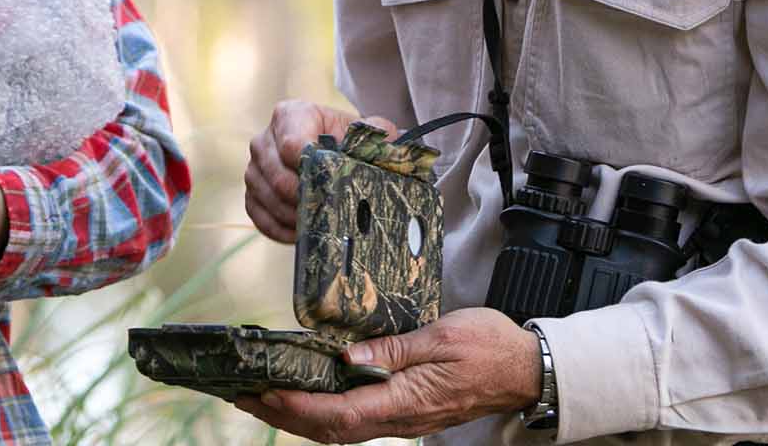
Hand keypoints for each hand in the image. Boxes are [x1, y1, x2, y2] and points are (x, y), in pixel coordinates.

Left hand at [233, 308, 541, 442]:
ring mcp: (402, 420)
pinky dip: (322, 413)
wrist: (525, 371)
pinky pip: (354, 421)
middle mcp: (398, 419)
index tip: (265, 393)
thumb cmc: (488, 348)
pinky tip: (306, 400)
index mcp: (405, 401)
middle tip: (241, 396)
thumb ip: (393, 349)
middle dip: (283, 415)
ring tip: (261, 399)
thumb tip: (347, 355)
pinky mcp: (405, 413)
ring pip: (338, 429)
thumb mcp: (441, 337)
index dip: (298, 407)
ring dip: (297, 417)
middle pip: (329, 429)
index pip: (339, 413)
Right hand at [244, 100, 397, 243]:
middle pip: (278, 176)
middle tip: (330, 212)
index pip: (292, 144)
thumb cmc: (348, 140)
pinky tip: (302, 234)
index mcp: (290, 115)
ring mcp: (254, 168)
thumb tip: (387, 143)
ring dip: (294, 217)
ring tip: (319, 224)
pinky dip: (281, 230)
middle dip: (306, 198)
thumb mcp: (367, 130)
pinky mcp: (251, 194)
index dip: (311, 168)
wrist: (333, 151)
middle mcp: (265, 139)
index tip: (332, 184)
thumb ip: (378, 132)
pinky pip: (259, 217)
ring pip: (267, 198)